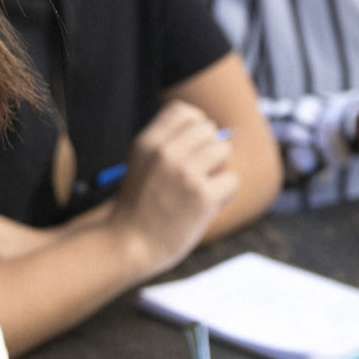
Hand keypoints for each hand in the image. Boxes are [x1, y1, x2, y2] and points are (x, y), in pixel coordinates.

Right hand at [109, 100, 238, 274]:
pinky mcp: (202, 196)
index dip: (194, 127)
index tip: (191, 149)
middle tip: (197, 176)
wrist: (127, 246)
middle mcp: (165, 152)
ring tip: (203, 190)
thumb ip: (171, 146)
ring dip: (219, 170)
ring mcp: (185, 173)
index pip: (185, 112)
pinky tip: (207, 206)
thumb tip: (222, 135)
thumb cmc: (138, 207)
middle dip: (208, 151)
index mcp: (147, 142)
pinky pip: (231, 180)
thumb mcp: (142, 165)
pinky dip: (224, 194)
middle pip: (208, 130)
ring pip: (223, 150)